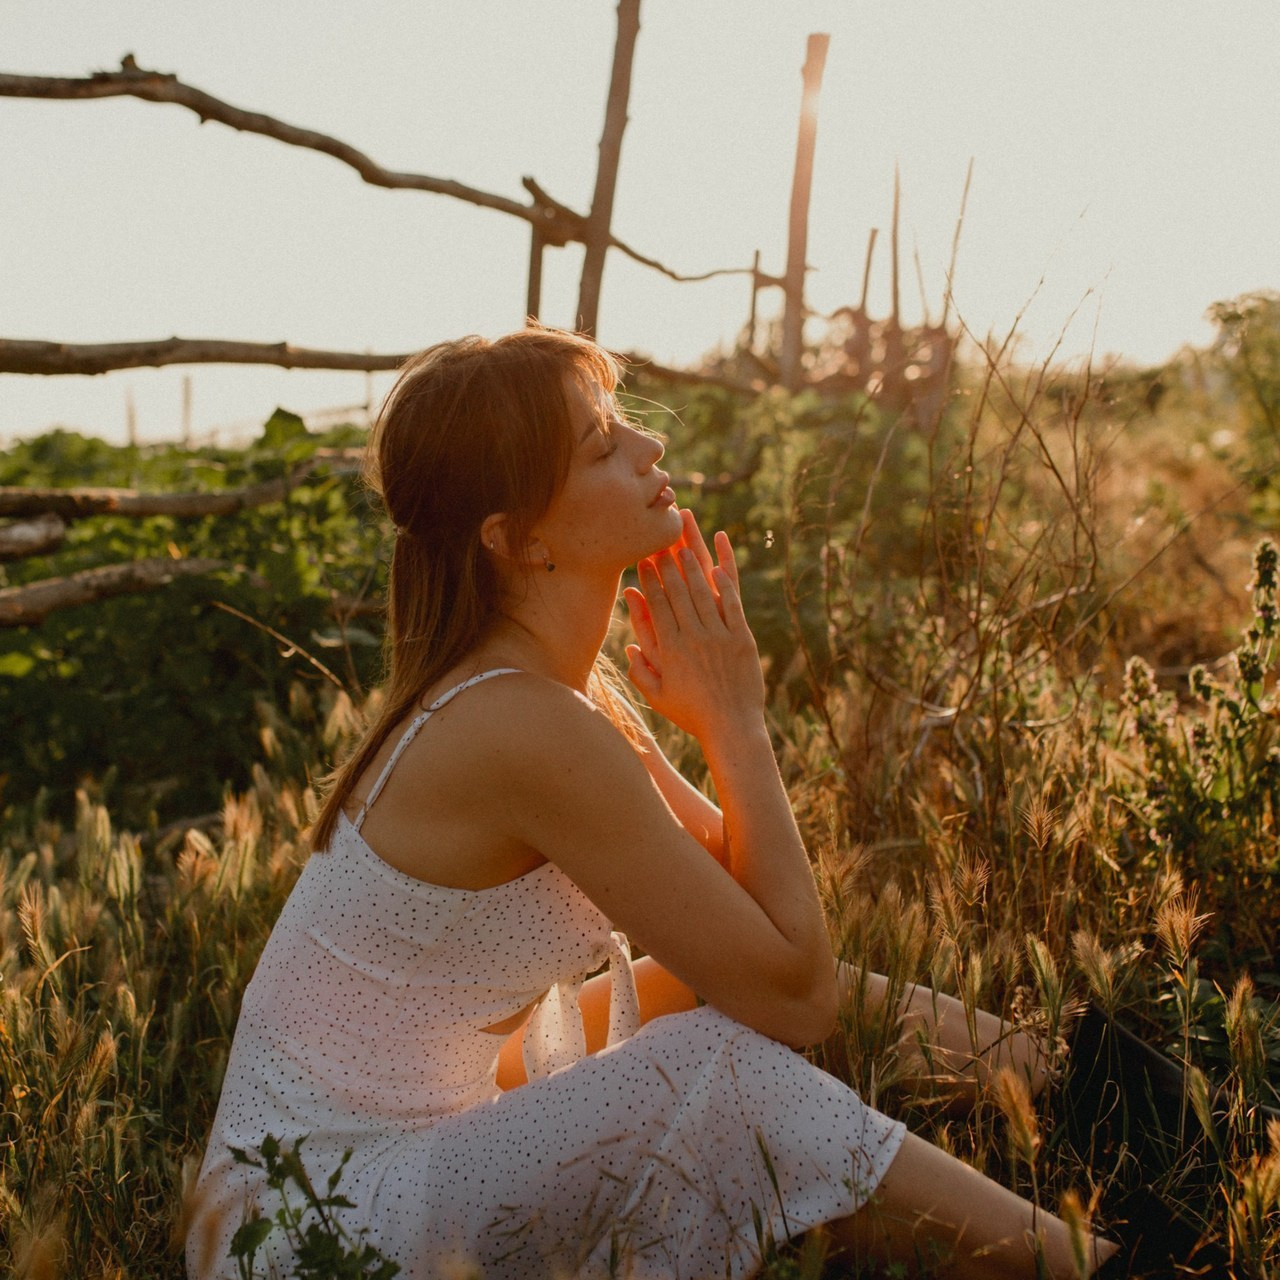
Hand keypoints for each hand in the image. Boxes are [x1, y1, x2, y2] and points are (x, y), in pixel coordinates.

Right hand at [623, 510, 763, 742]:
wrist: (731, 728)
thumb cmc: (692, 715)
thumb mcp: (657, 697)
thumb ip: (640, 670)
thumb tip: (630, 646)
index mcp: (671, 649)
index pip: (657, 605)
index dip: (650, 580)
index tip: (644, 560)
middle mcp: (694, 637)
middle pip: (678, 591)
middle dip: (668, 562)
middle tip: (661, 539)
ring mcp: (720, 636)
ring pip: (703, 593)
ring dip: (693, 565)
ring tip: (685, 543)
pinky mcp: (743, 639)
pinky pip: (732, 605)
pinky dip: (725, 584)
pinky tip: (717, 566)